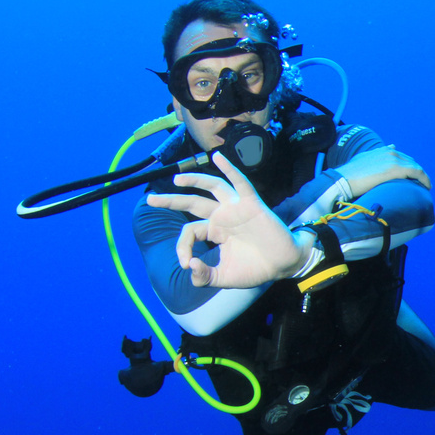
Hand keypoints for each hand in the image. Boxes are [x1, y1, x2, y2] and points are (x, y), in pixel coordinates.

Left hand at [145, 151, 303, 287]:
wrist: (284, 265)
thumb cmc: (256, 269)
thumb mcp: (224, 277)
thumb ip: (204, 276)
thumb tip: (189, 265)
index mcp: (215, 231)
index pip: (190, 230)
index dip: (182, 246)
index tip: (187, 263)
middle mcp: (222, 216)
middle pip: (193, 202)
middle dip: (171, 200)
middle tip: (150, 199)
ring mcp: (236, 208)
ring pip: (212, 187)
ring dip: (194, 180)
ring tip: (176, 179)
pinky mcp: (252, 204)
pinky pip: (240, 183)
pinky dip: (229, 169)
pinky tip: (217, 157)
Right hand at [336, 144, 430, 196]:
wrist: (343, 180)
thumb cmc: (350, 174)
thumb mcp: (363, 160)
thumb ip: (376, 156)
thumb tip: (390, 149)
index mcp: (383, 150)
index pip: (402, 157)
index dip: (410, 167)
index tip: (414, 177)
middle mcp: (390, 152)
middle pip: (411, 161)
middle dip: (417, 172)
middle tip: (422, 184)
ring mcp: (393, 159)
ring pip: (416, 167)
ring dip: (423, 177)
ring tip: (426, 187)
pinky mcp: (395, 168)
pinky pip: (417, 173)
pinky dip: (424, 179)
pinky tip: (427, 187)